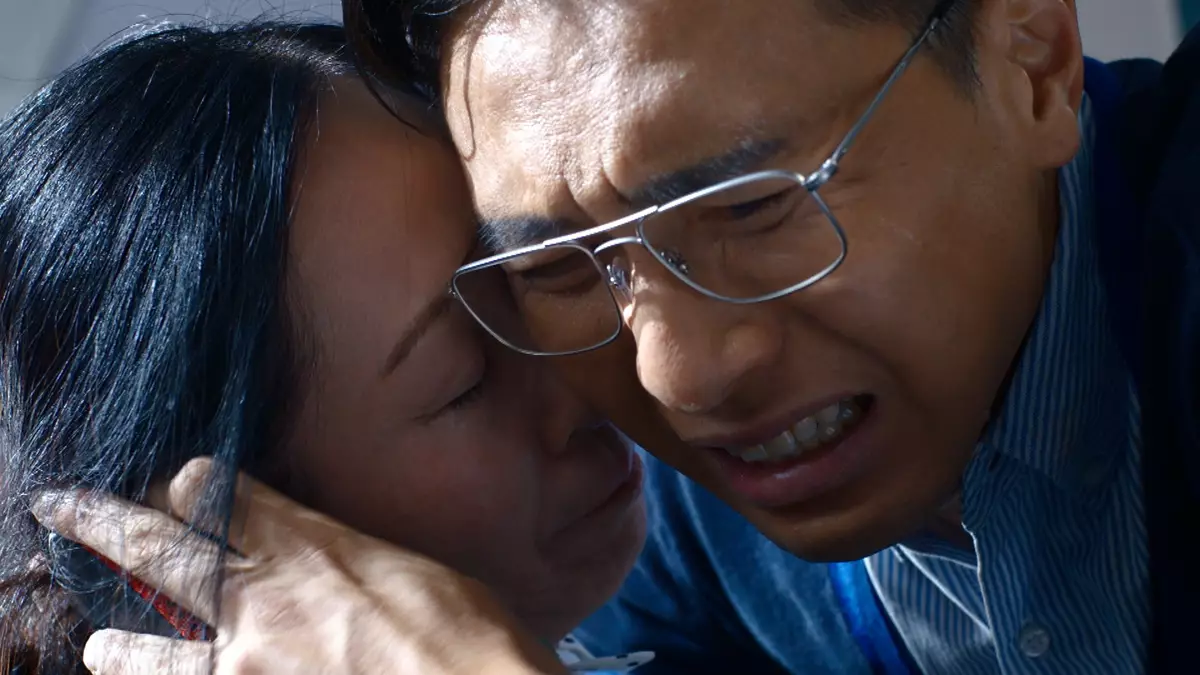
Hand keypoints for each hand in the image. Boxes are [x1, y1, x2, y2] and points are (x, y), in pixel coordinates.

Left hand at [32, 457, 565, 674]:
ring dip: (116, 647)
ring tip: (100, 647)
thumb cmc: (463, 637)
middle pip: (156, 548)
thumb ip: (345, 559)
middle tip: (58, 505)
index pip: (215, 491)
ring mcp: (240, 670)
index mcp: (308, 549)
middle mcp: (258, 603)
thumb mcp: (410, 568)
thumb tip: (322, 562)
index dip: (187, 483)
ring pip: (139, 649)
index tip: (178, 484)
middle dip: (101, 520)